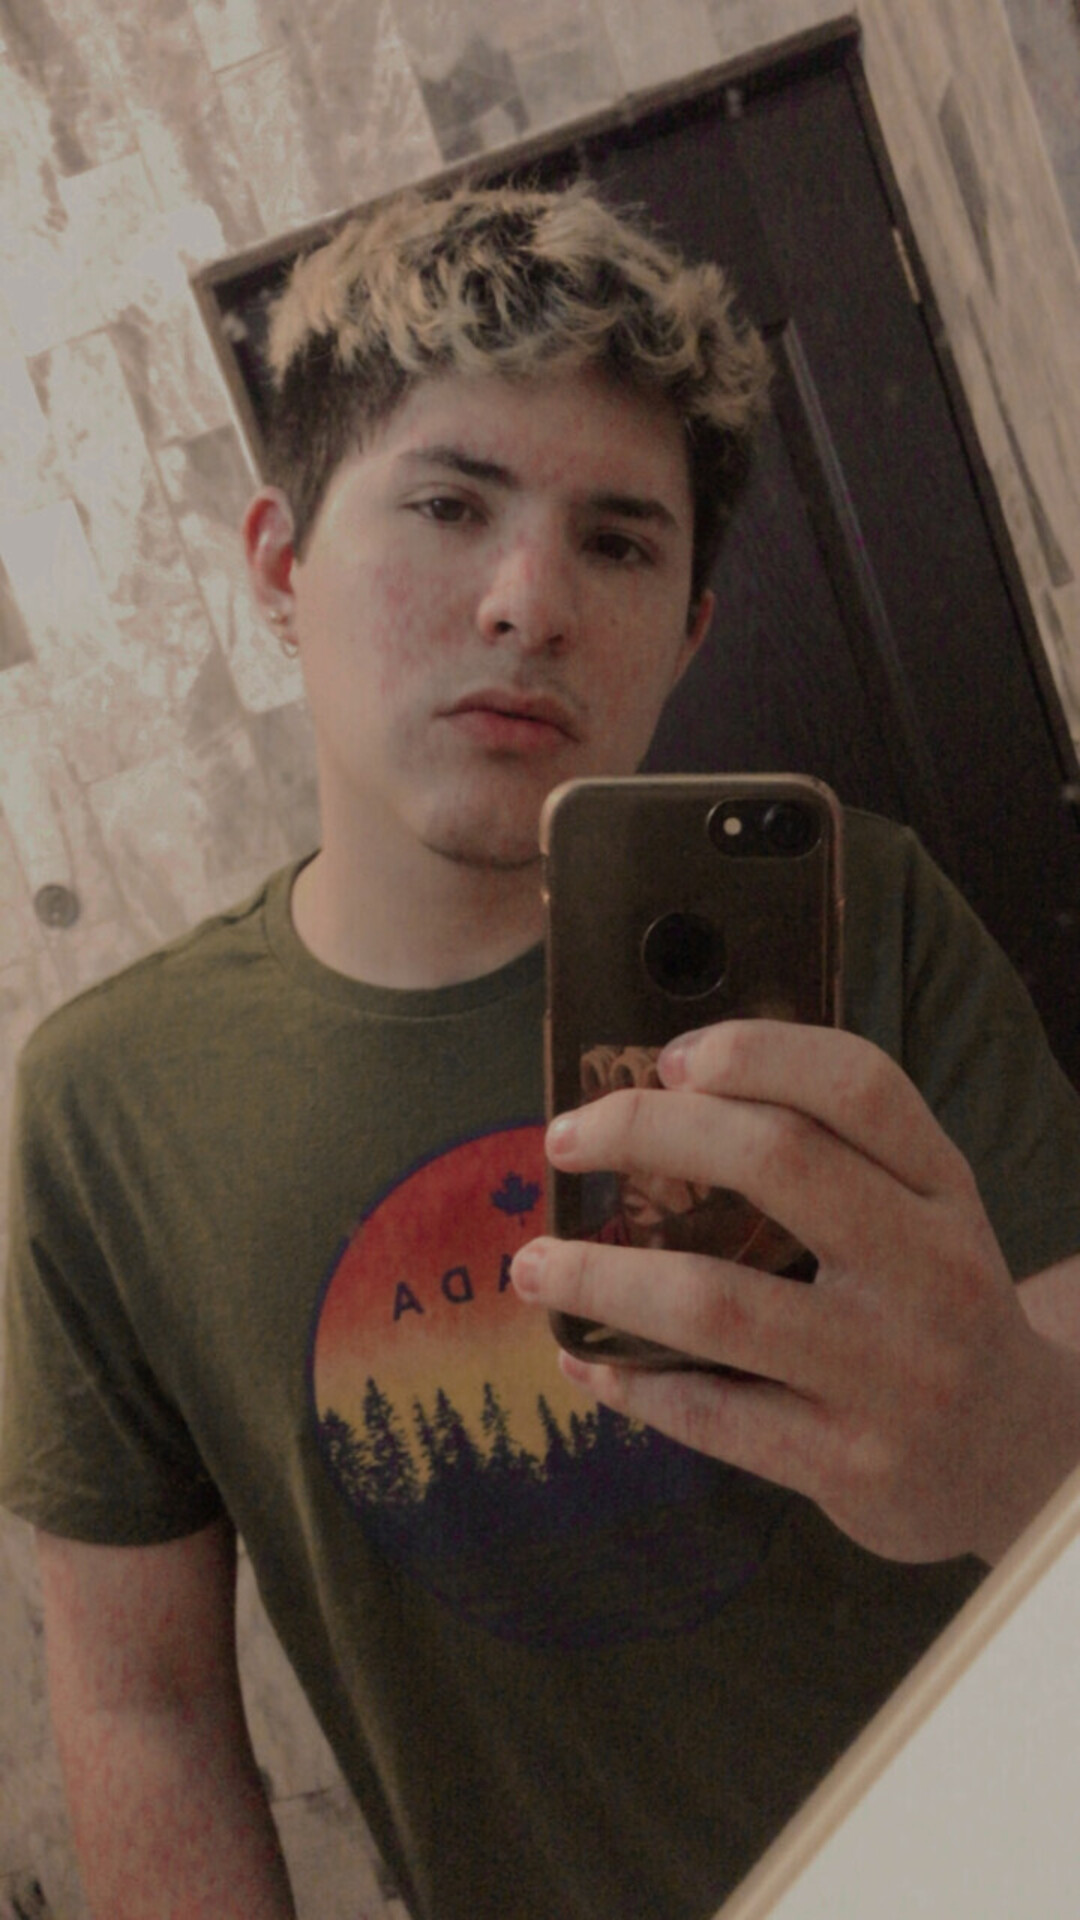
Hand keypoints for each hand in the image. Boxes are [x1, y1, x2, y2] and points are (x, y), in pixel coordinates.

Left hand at [511, 1021, 1079, 1565]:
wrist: (1016, 1462)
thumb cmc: (929, 1309)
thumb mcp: (920, 1215)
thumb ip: (831, 1155)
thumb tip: (656, 1099)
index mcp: (943, 1187)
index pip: (859, 1084)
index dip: (752, 1053)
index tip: (663, 1061)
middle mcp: (932, 1270)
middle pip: (778, 1161)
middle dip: (645, 1134)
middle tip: (562, 1139)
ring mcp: (894, 1374)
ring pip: (719, 1300)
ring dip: (601, 1275)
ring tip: (531, 1265)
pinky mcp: (852, 1466)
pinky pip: (711, 1414)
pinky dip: (628, 1382)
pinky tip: (582, 1358)